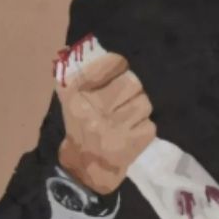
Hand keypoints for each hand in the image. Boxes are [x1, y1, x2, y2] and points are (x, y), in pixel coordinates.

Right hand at [56, 52, 155, 194]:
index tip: (119, 65)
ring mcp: (115, 130)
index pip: (111, 65)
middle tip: (126, 97)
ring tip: (129, 117)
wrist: (84, 169)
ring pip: (144, 104)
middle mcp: (95, 111)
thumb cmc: (79, 129)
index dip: (118, 64)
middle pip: (133, 84)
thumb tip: (69, 49)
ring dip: (139, 110)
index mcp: (77, 96)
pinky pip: (150, 126)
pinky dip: (144, 129)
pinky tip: (132, 133)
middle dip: (132, 89)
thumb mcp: (69, 101)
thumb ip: (72, 74)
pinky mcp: (132, 145)